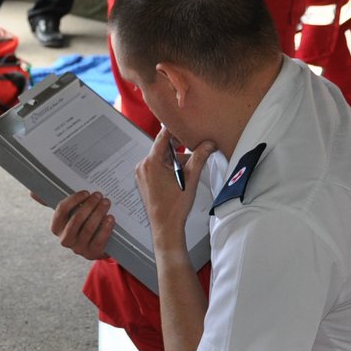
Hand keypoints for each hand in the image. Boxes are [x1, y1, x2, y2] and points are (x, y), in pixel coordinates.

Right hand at [50, 190, 113, 261]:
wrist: (98, 244)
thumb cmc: (82, 224)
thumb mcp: (70, 214)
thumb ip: (56, 203)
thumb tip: (31, 193)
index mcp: (56, 228)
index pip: (61, 211)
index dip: (74, 200)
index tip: (86, 192)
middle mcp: (65, 240)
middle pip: (76, 220)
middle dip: (88, 206)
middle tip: (99, 195)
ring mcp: (78, 249)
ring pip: (88, 229)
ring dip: (98, 214)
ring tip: (106, 203)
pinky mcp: (91, 254)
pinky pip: (99, 240)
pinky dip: (105, 228)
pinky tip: (110, 218)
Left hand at [134, 129, 215, 252]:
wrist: (165, 226)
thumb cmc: (174, 206)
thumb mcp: (191, 179)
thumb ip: (200, 157)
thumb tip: (209, 144)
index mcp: (151, 162)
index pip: (163, 137)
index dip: (174, 129)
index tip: (184, 123)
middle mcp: (143, 166)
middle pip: (163, 149)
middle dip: (179, 150)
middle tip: (193, 151)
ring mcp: (142, 174)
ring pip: (161, 159)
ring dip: (175, 161)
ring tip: (187, 171)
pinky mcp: (143, 181)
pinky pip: (157, 168)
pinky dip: (168, 168)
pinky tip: (179, 178)